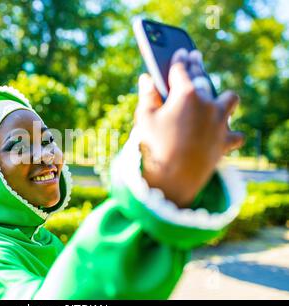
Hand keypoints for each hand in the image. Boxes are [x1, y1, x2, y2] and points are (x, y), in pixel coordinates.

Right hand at [135, 49, 243, 207]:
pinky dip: (229, 132)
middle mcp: (207, 103)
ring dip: (222, 97)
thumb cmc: (153, 147)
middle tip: (195, 58)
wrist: (173, 180)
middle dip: (198, 66)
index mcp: (186, 94)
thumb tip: (146, 79)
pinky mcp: (225, 141)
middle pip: (204, 78)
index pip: (181, 69)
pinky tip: (222, 133)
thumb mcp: (144, 119)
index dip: (178, 59)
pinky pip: (234, 134)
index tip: (180, 53)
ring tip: (214, 99)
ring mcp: (220, 122)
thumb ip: (147, 96)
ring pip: (229, 100)